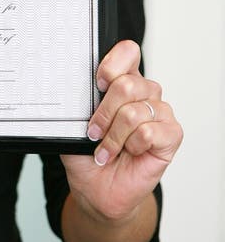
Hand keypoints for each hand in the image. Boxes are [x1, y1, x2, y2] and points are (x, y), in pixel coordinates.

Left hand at [61, 40, 182, 222]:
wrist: (99, 189)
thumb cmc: (88, 154)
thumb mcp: (74, 124)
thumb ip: (78, 104)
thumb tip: (70, 89)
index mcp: (123, 81)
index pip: (128, 52)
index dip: (112, 64)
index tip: (97, 84)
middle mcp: (145, 93)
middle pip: (126, 84)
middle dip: (103, 112)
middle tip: (94, 131)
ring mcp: (160, 113)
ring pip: (134, 112)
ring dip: (114, 136)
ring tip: (106, 149)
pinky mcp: (171, 135)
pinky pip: (149, 132)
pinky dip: (131, 146)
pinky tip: (129, 153)